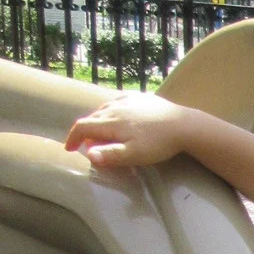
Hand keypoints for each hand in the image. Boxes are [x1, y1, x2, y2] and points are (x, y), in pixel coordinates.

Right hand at [63, 93, 194, 170]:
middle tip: (87, 145)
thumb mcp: (134, 154)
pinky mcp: (141, 97)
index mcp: (111, 121)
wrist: (184, 125)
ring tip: (100, 132)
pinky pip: (118, 100)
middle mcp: (115, 107)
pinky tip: (116, 114)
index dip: (73, 138)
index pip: (83, 127)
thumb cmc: (158, 143)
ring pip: (104, 107)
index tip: (70, 148)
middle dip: (85, 131)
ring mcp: (128, 100)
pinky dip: (111, 109)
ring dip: (97, 120)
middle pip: (92, 117)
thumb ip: (110, 155)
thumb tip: (89, 156)